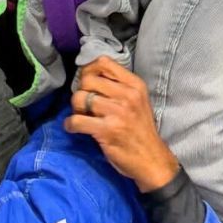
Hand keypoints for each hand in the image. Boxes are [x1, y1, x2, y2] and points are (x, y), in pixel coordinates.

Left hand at [63, 56, 179, 192]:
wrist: (152, 160)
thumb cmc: (141, 131)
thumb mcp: (138, 101)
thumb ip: (119, 86)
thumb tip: (89, 76)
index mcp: (135, 85)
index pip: (103, 62)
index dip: (88, 69)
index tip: (86, 82)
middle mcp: (127, 95)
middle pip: (88, 79)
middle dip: (80, 90)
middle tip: (83, 103)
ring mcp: (117, 112)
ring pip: (79, 98)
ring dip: (75, 108)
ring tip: (81, 116)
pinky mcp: (107, 130)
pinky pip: (76, 120)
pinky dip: (70, 125)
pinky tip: (74, 128)